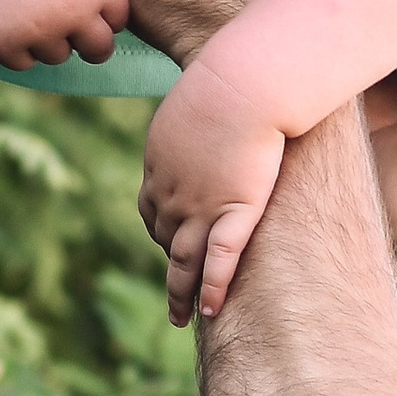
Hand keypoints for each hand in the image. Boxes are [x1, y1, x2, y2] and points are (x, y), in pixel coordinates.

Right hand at [0, 0, 131, 68]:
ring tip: (26, 7)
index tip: (88, 6)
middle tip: (71, 30)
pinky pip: (25, 63)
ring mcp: (38, 30)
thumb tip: (116, 33)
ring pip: (59, 56)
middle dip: (91, 45)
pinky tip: (5, 16)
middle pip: (99, 50)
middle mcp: (71, 11)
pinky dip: (16, 47)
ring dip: (46, 40)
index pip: (118, 21)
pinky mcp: (6, 44)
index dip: (105, 16)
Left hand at [140, 64, 288, 324]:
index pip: (152, 209)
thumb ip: (200, 114)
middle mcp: (172, 192)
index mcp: (160, 164)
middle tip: (175, 292)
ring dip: (180, 292)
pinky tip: (208, 310)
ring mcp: (200, 206)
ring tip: (181, 318)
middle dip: (172, 264)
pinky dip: (211, 288)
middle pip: (167, 238)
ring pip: (184, 260)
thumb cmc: (230, 78)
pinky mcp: (234, 212)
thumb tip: (212, 106)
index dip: (162, 229)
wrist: (244, 83)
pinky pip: (219, 260)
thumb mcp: (202, 94)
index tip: (170, 242)